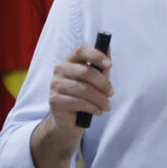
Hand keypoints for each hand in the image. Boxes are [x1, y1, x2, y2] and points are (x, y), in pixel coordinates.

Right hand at [30, 44, 112, 167]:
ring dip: (100, 99)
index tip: (110, 65)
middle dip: (103, 84)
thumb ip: (101, 65)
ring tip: (107, 106)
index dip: (96, 55)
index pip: (81, 50)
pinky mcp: (54, 100)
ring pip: (84, 89)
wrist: (68, 119)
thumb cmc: (84, 95)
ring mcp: (55, 84)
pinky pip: (79, 102)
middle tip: (112, 93)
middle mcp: (60, 69)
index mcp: (70, 60)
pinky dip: (93, 108)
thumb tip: (108, 48)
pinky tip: (98, 111)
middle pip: (86, 71)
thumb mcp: (95, 80)